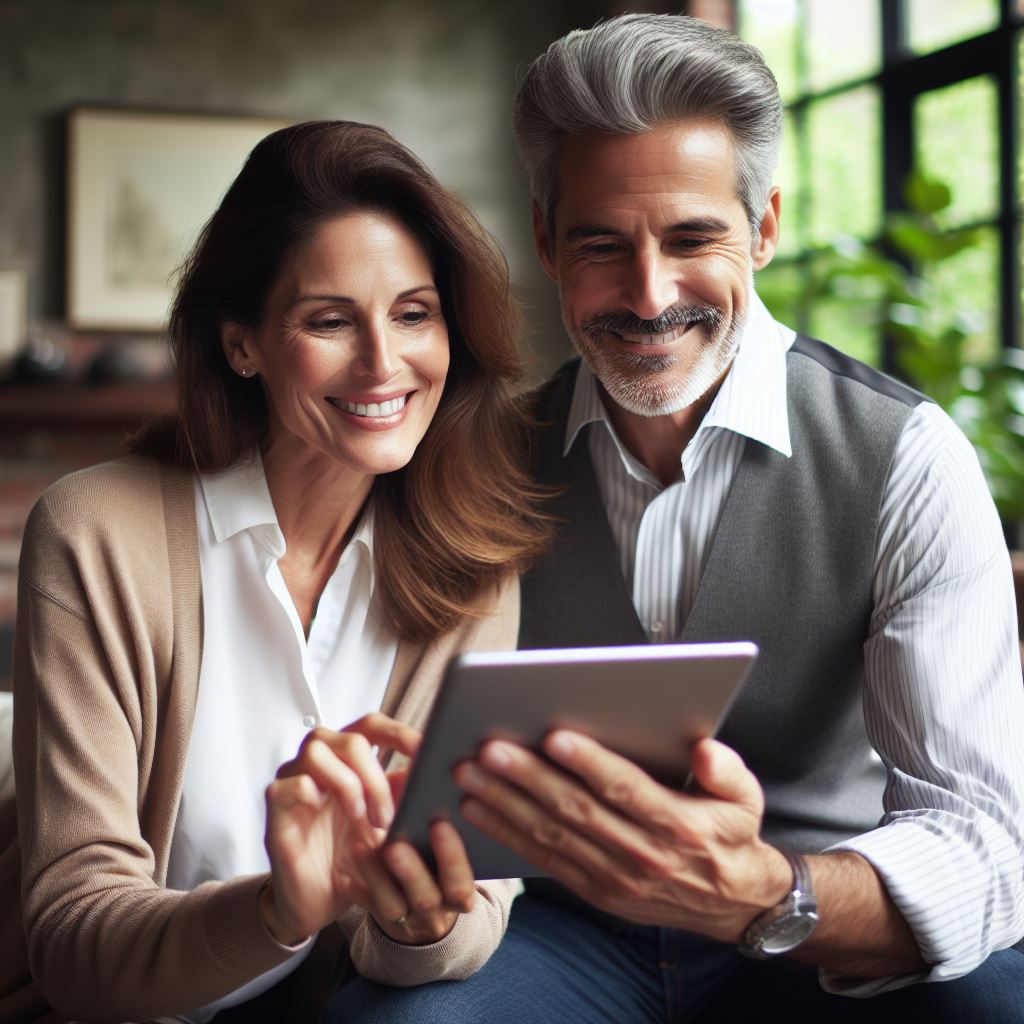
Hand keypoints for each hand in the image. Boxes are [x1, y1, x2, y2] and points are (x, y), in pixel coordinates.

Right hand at [262, 713, 475, 946]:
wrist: (318, 902)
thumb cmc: (352, 857)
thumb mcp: (388, 824)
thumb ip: (405, 794)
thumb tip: (439, 768)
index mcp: (348, 757)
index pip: (371, 725)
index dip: (399, 733)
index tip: (427, 752)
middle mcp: (319, 759)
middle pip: (351, 738)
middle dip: (377, 778)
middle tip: (389, 818)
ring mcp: (293, 779)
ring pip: (318, 753)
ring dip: (349, 787)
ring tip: (363, 824)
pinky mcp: (275, 807)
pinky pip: (289, 785)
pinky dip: (313, 797)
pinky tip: (329, 820)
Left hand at [454, 732, 790, 941]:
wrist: (731, 903)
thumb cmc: (729, 834)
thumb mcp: (746, 798)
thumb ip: (728, 769)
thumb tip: (704, 749)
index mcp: (677, 823)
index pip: (625, 789)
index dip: (589, 762)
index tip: (553, 736)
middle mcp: (641, 853)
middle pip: (575, 811)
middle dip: (527, 778)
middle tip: (488, 749)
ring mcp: (614, 877)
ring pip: (551, 835)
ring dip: (505, 804)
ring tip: (470, 774)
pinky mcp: (595, 891)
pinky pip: (545, 861)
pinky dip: (508, 836)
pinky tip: (477, 810)